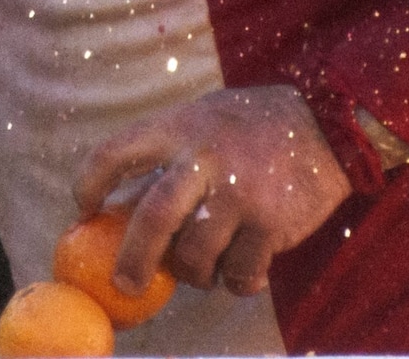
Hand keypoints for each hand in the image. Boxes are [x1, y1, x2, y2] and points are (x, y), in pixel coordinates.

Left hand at [74, 85, 352, 297]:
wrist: (325, 127)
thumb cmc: (249, 129)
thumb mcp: (201, 123)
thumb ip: (167, 160)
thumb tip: (118, 211)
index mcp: (178, 129)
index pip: (115, 153)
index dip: (90, 183)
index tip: (83, 209)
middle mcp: (204, 159)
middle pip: (153, 218)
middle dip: (132, 260)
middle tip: (126, 285)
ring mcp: (239, 194)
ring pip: (195, 257)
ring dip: (194, 273)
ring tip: (205, 264)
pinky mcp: (270, 225)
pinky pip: (238, 274)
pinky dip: (235, 281)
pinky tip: (244, 268)